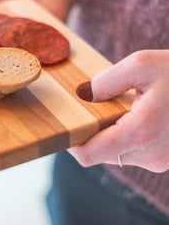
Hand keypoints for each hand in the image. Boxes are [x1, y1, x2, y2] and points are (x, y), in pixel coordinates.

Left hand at [69, 50, 168, 172]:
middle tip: (94, 108)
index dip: (71, 143)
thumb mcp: (141, 65)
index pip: (89, 154)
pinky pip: (129, 150)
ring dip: (108, 133)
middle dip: (91, 133)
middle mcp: (151, 154)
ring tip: (120, 108)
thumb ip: (105, 81)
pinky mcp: (162, 158)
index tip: (65, 127)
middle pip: (99, 152)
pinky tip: (131, 115)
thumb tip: (83, 97)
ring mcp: (159, 160)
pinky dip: (122, 135)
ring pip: (114, 152)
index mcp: (142, 131)